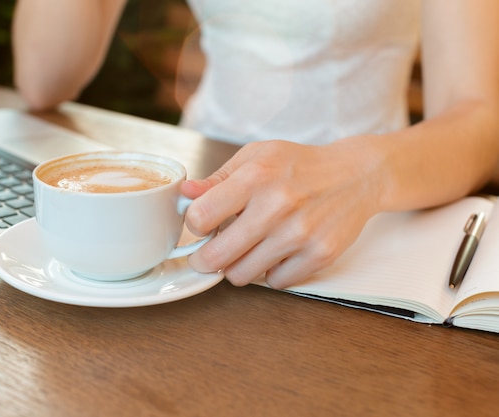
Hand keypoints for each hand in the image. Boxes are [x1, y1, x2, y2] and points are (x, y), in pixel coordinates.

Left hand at [180, 138, 382, 288]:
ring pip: (242, 275)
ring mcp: (300, 234)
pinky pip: (275, 282)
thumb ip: (218, 178)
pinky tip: (275, 253)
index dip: (195, 225)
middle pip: (217, 256)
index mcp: (256, 177)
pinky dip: (269, 272)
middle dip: (204, 259)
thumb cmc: (300, 165)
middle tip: (207, 254)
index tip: (201, 225)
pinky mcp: (319, 255)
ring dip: (237, 266)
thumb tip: (186, 193)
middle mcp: (278, 206)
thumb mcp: (257, 156)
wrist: (356, 176)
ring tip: (246, 249)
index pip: (201, 216)